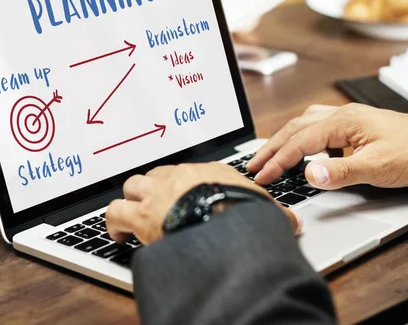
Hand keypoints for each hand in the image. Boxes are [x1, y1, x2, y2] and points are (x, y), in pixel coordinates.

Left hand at [106, 162, 300, 244]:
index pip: (189, 172)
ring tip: (132, 217)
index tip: (182, 196)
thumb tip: (293, 222)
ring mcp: (158, 194)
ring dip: (130, 201)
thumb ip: (276, 213)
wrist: (227, 227)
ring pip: (132, 185)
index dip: (183, 185)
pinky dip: (114, 223)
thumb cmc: (246, 216)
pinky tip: (119, 235)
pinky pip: (115, 212)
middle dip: (153, 189)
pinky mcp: (141, 215)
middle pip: (157, 174)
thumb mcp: (266, 211)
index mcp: (209, 172)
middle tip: (156, 205)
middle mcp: (180, 177)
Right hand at [247, 103, 407, 189]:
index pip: (299, 142)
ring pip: (305, 124)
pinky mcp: (356, 126)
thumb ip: (341, 171)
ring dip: (284, 139)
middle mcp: (342, 115)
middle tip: (253, 165)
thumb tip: (308, 174)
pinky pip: (319, 126)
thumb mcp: (378, 167)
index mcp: (343, 122)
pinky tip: (305, 147)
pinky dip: (303, 136)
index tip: (261, 177)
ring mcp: (349, 119)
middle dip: (271, 147)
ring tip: (269, 155)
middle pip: (296, 128)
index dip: (277, 161)